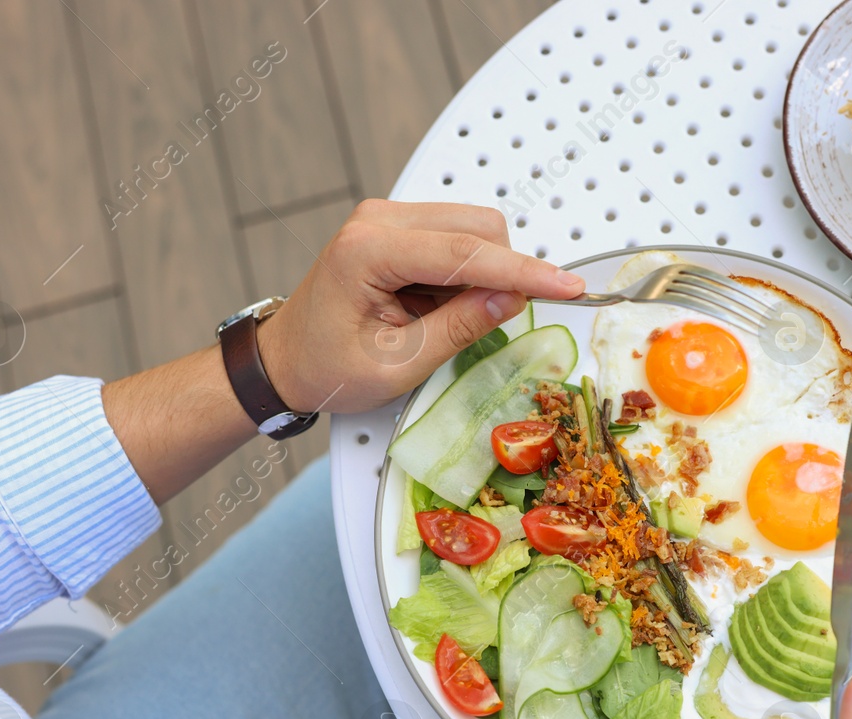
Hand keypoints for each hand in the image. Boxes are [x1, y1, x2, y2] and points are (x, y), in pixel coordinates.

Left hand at [259, 199, 585, 414]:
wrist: (285, 361)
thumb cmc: (326, 367)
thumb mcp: (398, 364)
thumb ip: (459, 328)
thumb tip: (512, 299)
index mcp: (368, 250)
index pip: (466, 252)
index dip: (524, 271)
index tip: (567, 286)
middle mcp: (378, 219)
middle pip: (478, 227)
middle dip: (501, 274)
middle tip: (480, 325)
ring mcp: (387, 217)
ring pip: (474, 228)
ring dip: (481, 275)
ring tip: (440, 319)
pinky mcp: (398, 226)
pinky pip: (457, 237)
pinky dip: (465, 273)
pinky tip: (434, 305)